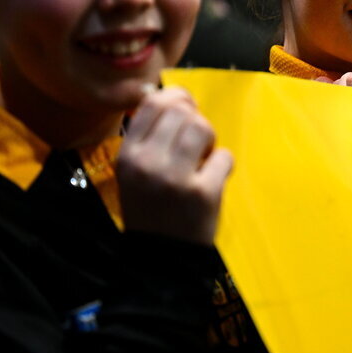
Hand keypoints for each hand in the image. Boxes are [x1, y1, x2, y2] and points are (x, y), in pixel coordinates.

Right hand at [116, 87, 231, 245]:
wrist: (160, 260)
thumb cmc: (151, 209)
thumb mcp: (134, 172)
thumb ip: (148, 136)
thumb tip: (165, 92)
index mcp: (128, 156)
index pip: (153, 104)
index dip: (175, 98)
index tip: (185, 108)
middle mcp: (148, 163)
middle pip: (182, 112)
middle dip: (195, 121)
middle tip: (196, 142)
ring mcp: (176, 178)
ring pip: (203, 128)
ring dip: (209, 141)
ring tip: (202, 159)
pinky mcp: (204, 193)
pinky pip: (223, 156)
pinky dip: (223, 165)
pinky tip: (212, 180)